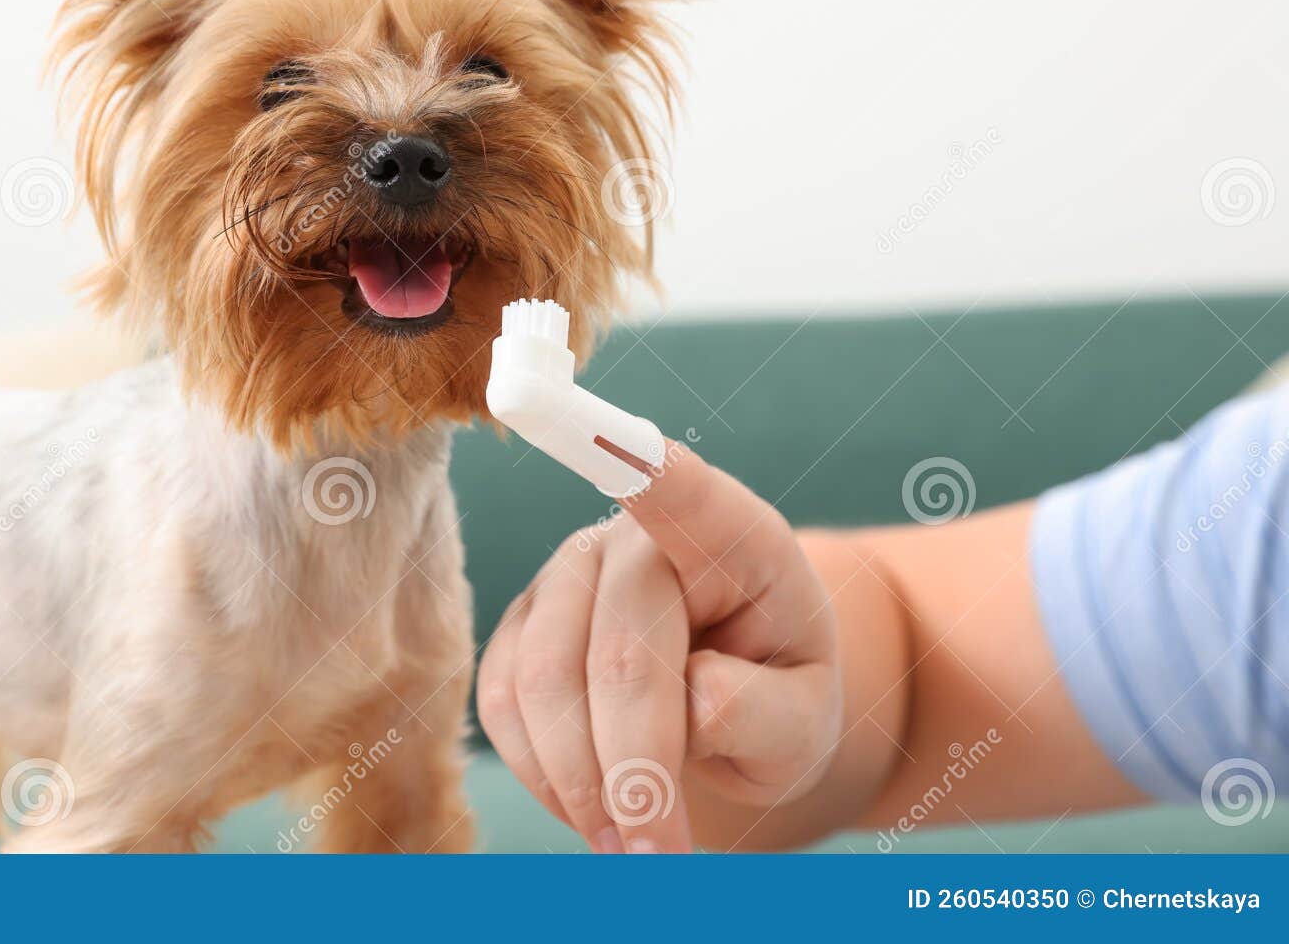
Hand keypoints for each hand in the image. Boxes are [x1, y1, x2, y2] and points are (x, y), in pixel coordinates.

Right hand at [476, 441, 842, 852]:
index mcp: (737, 539)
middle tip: (659, 859)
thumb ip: (764, 712)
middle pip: (616, 655)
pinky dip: (541, 772)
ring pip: (541, 684)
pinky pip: (501, 702)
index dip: (649, 471)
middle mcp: (641, 538)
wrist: (735, 698)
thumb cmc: (779, 695)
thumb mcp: (807, 720)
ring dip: (579, 784)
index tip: (630, 450)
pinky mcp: (522, 618)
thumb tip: (691, 702)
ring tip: (630, 844)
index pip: (687, 494)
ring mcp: (569, 571)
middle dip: (632, 772)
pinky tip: (589, 802)